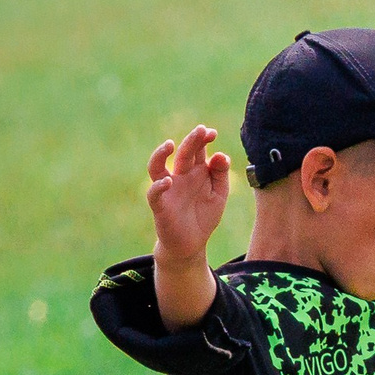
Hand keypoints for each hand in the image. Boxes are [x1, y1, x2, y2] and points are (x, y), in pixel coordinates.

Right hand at [147, 125, 230, 263]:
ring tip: (170, 144)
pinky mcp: (160, 206)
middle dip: (192, 140)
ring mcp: (168, 189)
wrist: (191, 244)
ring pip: (157, 166)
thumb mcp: (219, 194)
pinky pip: (154, 193)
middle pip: (183, 153)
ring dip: (161, 154)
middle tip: (201, 130)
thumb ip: (220, 174)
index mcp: (195, 171)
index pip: (198, 150)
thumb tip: (220, 155)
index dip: (203, 139)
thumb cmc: (203, 216)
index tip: (212, 133)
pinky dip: (158, 186)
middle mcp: (180, 176)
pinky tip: (168, 181)